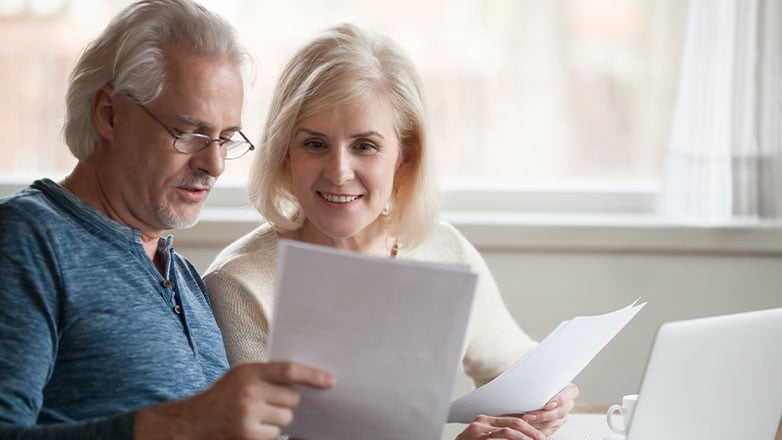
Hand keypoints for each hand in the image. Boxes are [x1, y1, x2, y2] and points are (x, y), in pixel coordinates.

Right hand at [134, 361, 334, 439]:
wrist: (193, 422)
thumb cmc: (223, 395)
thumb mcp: (241, 375)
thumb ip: (268, 374)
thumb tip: (306, 380)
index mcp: (248, 372)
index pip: (289, 370)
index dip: (313, 375)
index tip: (330, 381)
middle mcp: (249, 392)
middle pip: (292, 398)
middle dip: (287, 401)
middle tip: (269, 401)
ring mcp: (248, 416)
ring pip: (286, 417)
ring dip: (278, 418)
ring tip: (257, 414)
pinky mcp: (249, 436)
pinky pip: (276, 433)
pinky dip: (269, 431)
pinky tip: (252, 427)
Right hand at [455, 415, 547, 439]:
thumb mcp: (483, 438)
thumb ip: (498, 434)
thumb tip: (522, 434)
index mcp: (484, 420)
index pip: (513, 420)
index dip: (529, 428)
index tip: (541, 436)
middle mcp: (481, 423)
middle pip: (514, 423)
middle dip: (532, 433)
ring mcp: (479, 432)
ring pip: (509, 432)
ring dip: (526, 438)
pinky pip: (501, 439)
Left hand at [519, 383, 578, 435]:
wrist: (533, 393)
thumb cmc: (537, 384)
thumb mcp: (541, 379)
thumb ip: (542, 380)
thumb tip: (532, 377)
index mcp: (569, 389)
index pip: (572, 392)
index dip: (560, 400)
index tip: (547, 405)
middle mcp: (568, 404)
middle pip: (561, 412)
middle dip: (543, 415)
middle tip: (529, 415)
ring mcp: (563, 416)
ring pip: (554, 423)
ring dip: (537, 423)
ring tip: (524, 420)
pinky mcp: (555, 425)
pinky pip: (549, 431)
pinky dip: (537, 429)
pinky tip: (527, 426)